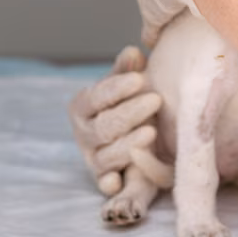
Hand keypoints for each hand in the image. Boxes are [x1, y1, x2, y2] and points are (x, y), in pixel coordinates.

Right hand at [68, 46, 162, 195]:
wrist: (123, 130)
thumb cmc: (125, 101)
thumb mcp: (125, 83)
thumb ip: (127, 69)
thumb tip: (134, 53)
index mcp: (82, 105)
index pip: (96, 97)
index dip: (117, 88)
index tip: (140, 77)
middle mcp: (83, 133)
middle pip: (104, 127)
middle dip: (130, 114)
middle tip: (155, 100)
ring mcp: (92, 158)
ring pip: (106, 156)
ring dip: (128, 145)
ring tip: (152, 132)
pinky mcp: (103, 179)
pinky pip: (105, 184)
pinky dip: (110, 183)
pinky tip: (120, 180)